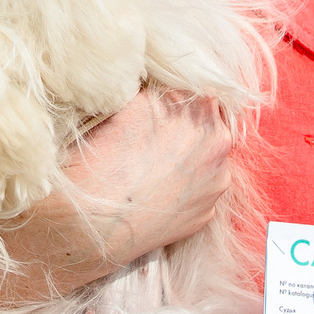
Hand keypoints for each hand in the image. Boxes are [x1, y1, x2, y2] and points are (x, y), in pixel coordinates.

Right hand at [63, 89, 236, 266]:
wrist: (95, 219)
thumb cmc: (105, 156)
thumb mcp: (129, 104)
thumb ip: (160, 95)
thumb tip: (167, 94)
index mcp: (201, 107)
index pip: (203, 96)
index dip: (181, 106)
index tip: (163, 116)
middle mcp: (218, 143)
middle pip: (211, 129)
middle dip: (190, 134)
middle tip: (158, 144)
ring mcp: (216, 181)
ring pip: (209, 165)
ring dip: (190, 165)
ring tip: (155, 174)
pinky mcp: (207, 213)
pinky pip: (200, 196)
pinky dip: (183, 194)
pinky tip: (158, 196)